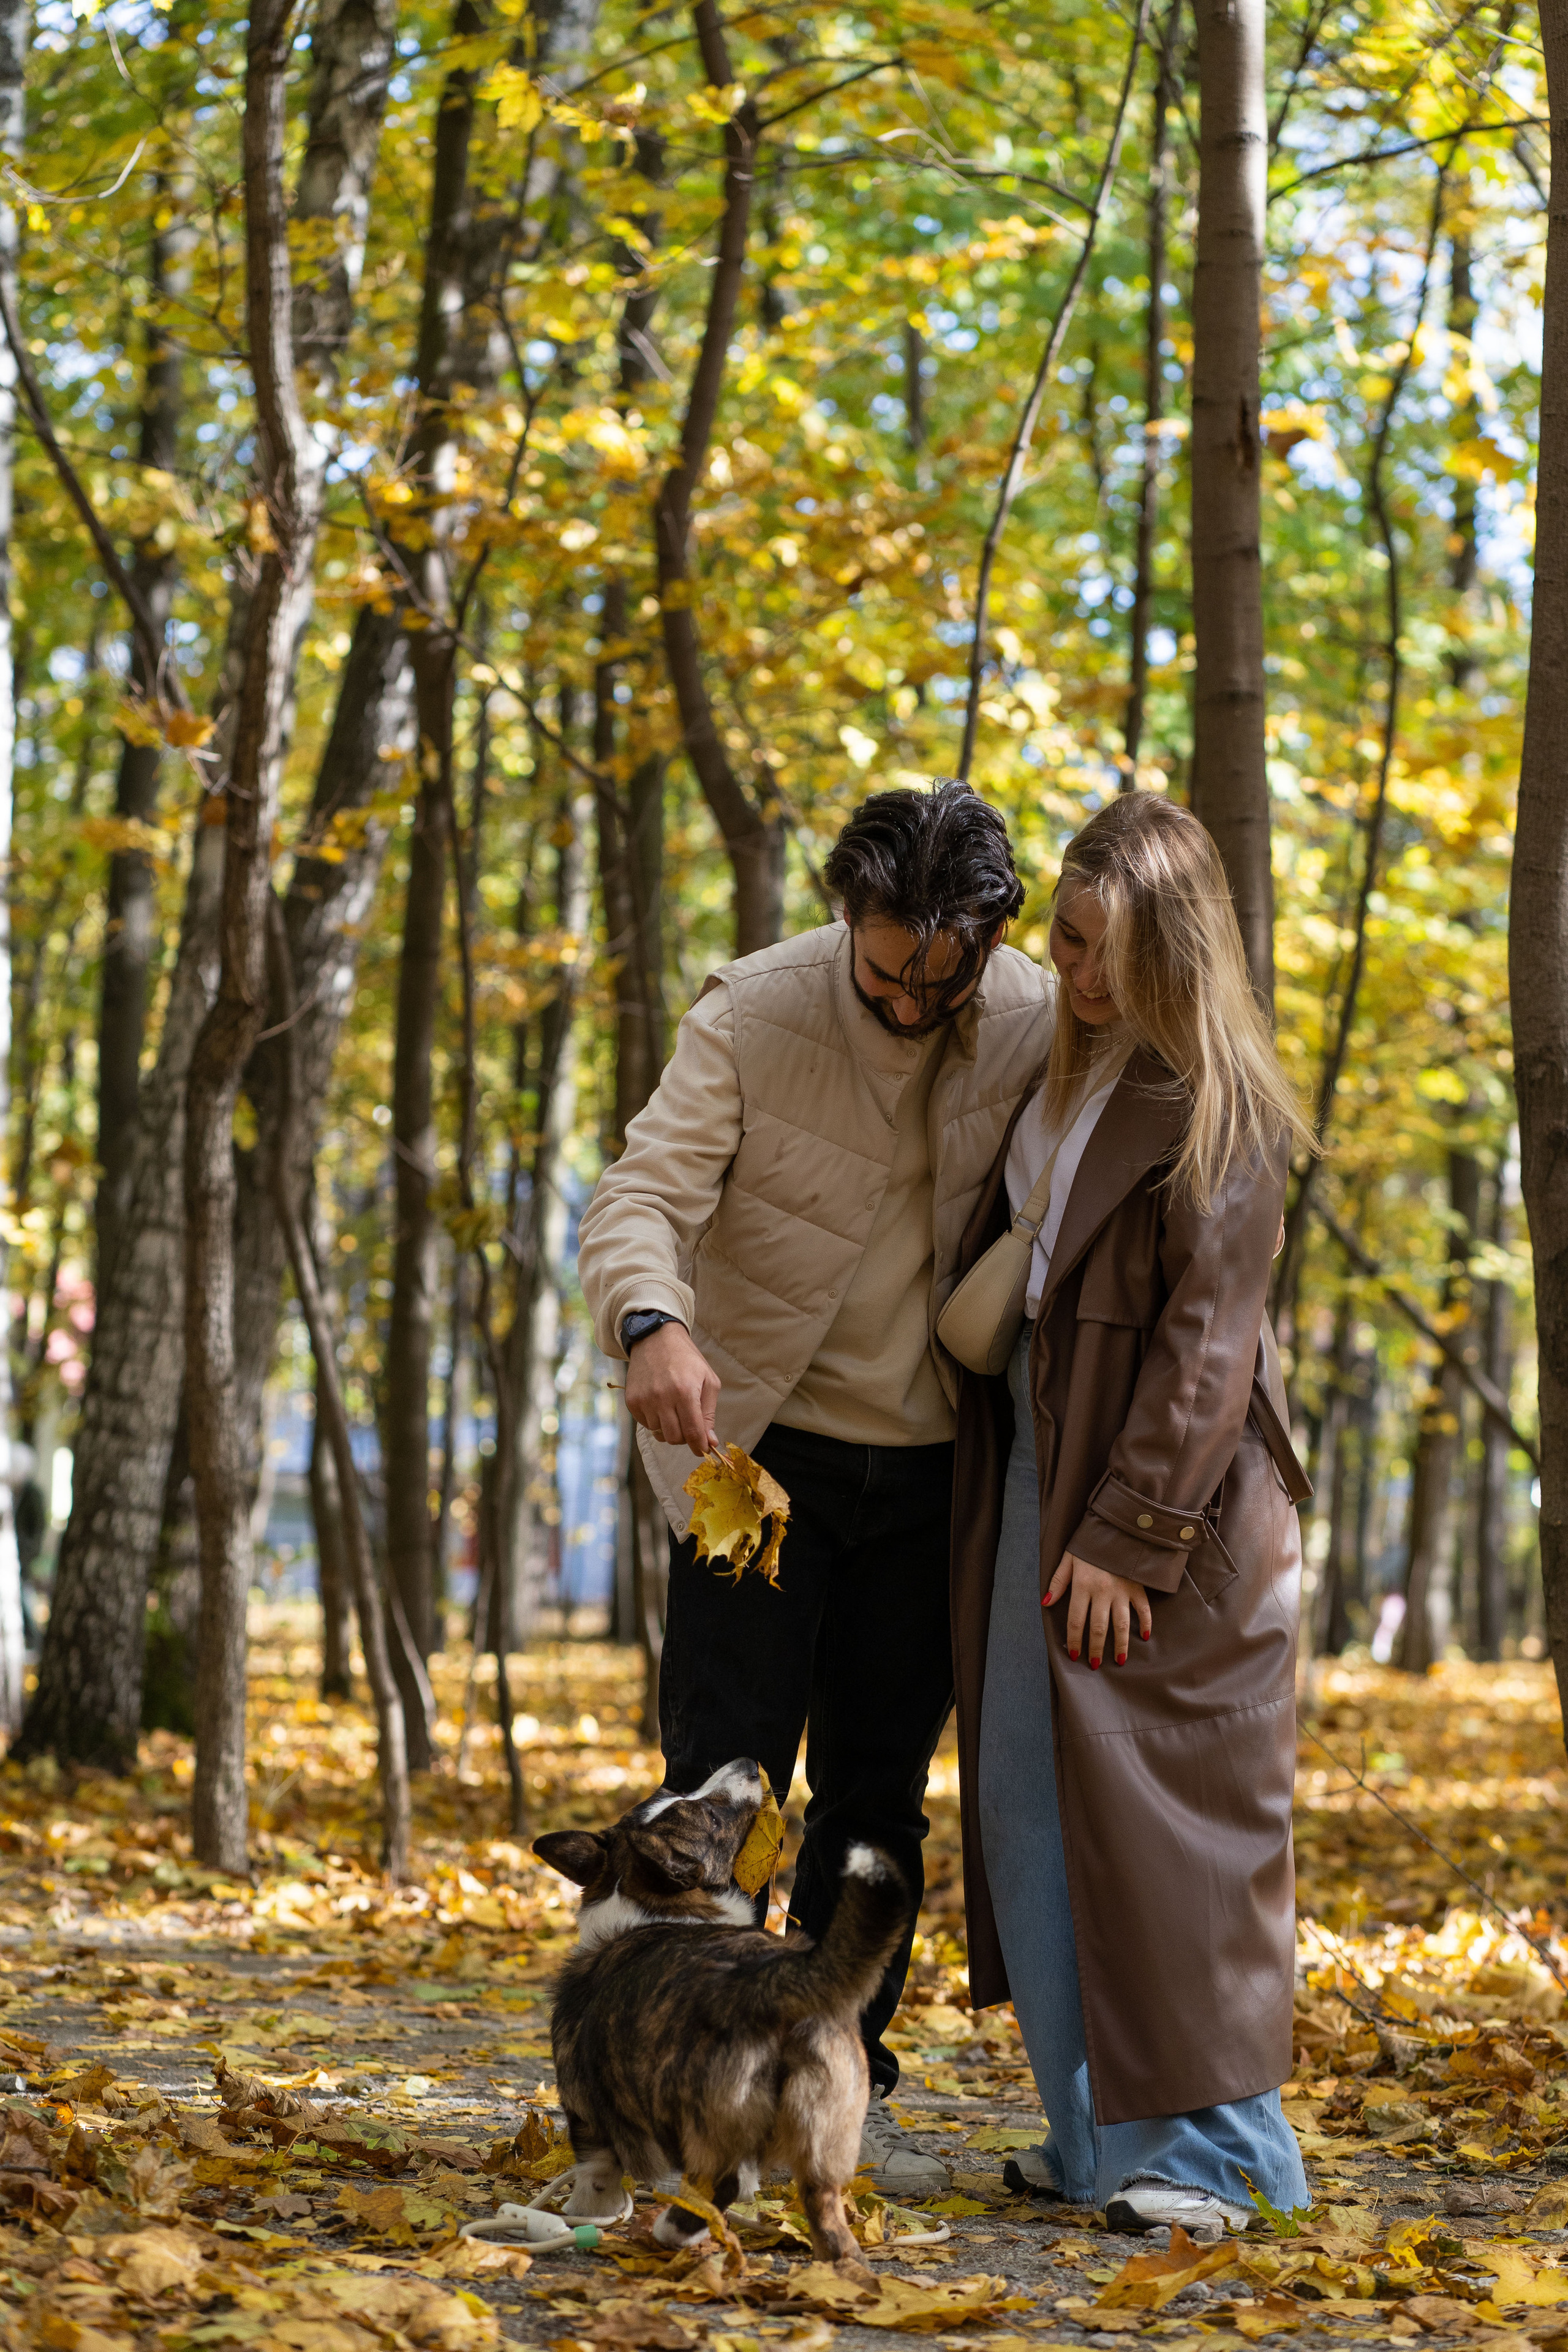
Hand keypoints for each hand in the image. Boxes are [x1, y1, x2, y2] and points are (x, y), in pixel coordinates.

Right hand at [624, 1322, 721, 1454]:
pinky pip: (646, 1425)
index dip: (700, 1446)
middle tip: (690, 1426)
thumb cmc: (687, 1360)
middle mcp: (662, 1397)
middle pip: (675, 1438)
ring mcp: (644, 1400)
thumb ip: (709, 1413)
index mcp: (685, 1391)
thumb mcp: (708, 1381)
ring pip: (660, 1433)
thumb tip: (709, 1441)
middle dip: (685, 1438)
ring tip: (674, 1409)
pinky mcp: (632, 1401)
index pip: (692, 1432)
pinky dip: (656, 1421)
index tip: (704, 1451)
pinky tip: (660, 1404)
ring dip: (670, 1428)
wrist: (655, 1338)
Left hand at [1044, 1551, 1151, 1668]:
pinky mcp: (1138, 1587)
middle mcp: (1102, 1592)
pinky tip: (1145, 1637)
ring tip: (1119, 1661)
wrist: (1117, 1527)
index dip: (1075, 1640)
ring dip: (1121, 1645)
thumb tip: (1046, 1603)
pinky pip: (1144, 1609)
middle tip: (1094, 1664)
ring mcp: (1122, 1591)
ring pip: (1122, 1624)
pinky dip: (1146, 1623)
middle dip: (1096, 1649)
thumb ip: (1058, 1581)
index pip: (1076, 1621)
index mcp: (1083, 1585)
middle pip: (1099, 1628)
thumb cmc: (1089, 1544)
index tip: (1074, 1655)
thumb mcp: (1069, 1558)